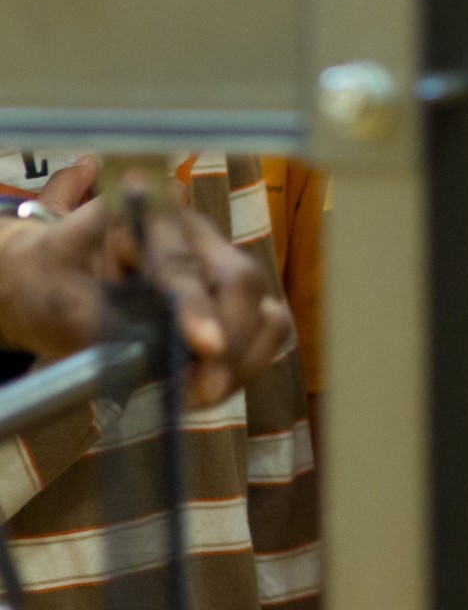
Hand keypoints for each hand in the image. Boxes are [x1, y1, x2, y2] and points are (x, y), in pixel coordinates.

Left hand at [0, 159, 293, 406]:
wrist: (63, 278)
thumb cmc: (57, 281)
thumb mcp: (60, 298)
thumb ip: (101, 321)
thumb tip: (147, 358)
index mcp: (147, 215)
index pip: (180, 263)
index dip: (196, 307)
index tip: (207, 346)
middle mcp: (197, 233)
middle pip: (242, 282)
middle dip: (232, 342)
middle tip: (203, 392)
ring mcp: (223, 263)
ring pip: (266, 311)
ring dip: (241, 361)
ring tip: (200, 395)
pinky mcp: (237, 297)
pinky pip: (268, 332)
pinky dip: (246, 365)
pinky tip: (210, 384)